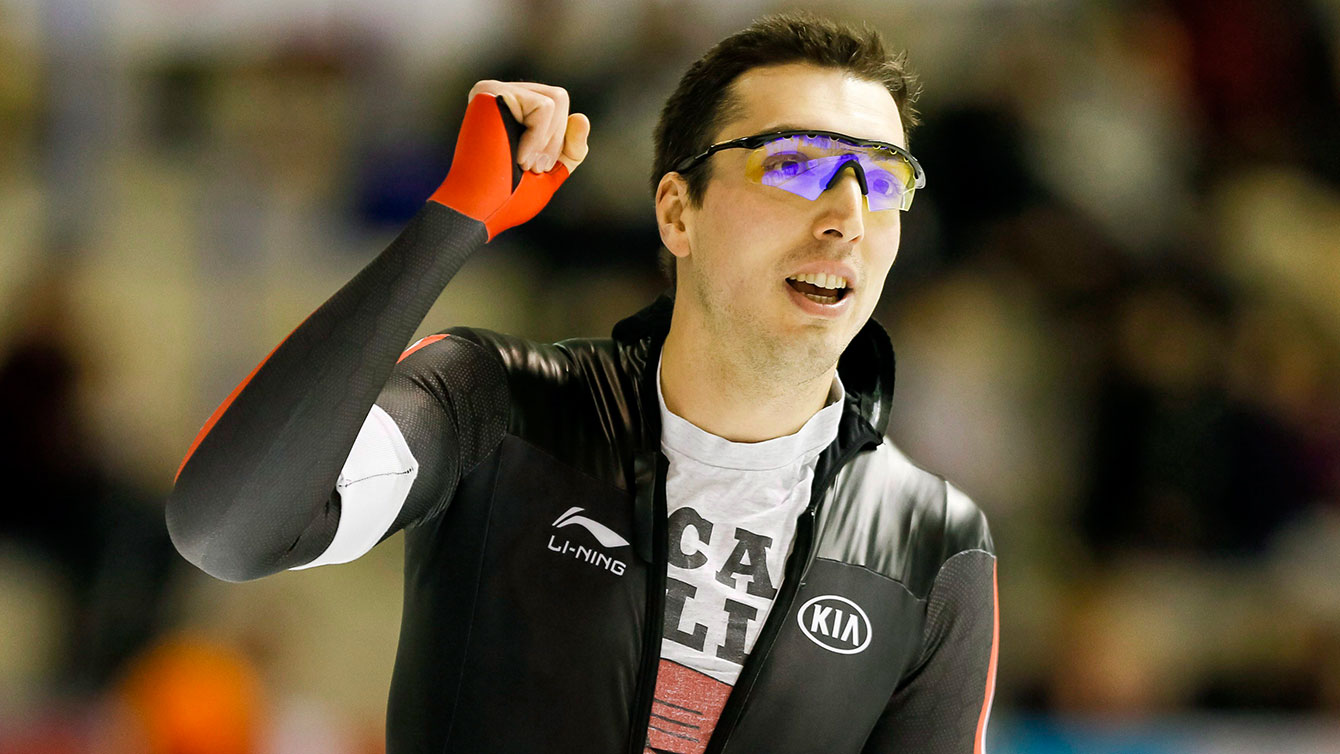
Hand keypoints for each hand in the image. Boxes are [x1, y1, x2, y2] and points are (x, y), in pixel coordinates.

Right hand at [429, 80, 590, 239]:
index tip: (535, 168)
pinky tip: (515, 156)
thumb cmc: (508, 198)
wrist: (481, 211)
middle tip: (529, 168)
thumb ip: (569, 149)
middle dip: (555, 140)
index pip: (557, 108)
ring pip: (556, 99)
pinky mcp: (490, 92)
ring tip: (522, 162)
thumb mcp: (550, 172)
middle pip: (560, 97)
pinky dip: (538, 139)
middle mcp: (500, 95)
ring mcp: (493, 91)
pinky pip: (544, 107)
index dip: (558, 141)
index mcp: (512, 111)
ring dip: (547, 141)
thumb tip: (581, 117)